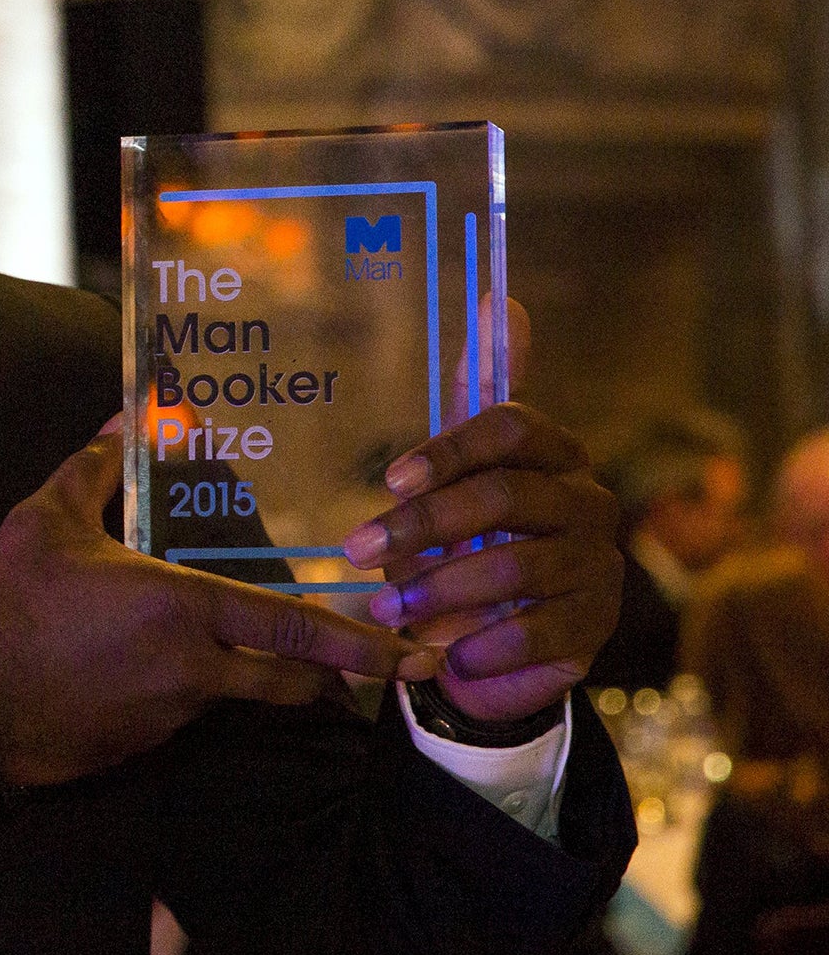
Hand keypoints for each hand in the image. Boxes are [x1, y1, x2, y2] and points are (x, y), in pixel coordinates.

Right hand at [0, 426, 438, 788]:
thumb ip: (94, 469)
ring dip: (271, 682)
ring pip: (246, 698)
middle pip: (293, 679)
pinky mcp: (146, 742)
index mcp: (183, 608)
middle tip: (383, 664)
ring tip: (286, 662)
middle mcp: (195, 668)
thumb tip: (127, 420)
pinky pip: (196, 713)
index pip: (295, 627)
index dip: (361, 643)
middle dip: (340, 675)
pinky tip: (179, 672)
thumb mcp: (43, 521)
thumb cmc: (8, 607)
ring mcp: (174, 713)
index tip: (412, 651)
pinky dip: (207, 692)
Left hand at [348, 402, 621, 721]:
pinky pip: (539, 631)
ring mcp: (598, 562)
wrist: (496, 635)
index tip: (387, 480)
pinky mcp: (597, 623)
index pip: (511, 427)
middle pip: (506, 495)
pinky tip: (445, 654)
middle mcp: (586, 500)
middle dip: (423, 525)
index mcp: (554, 452)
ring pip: (517, 566)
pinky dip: (483, 644)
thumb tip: (502, 300)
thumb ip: (476, 394)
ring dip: (441, 589)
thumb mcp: (458, 469)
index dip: (448, 450)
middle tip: (357, 551)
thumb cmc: (469, 537)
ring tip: (386, 606)